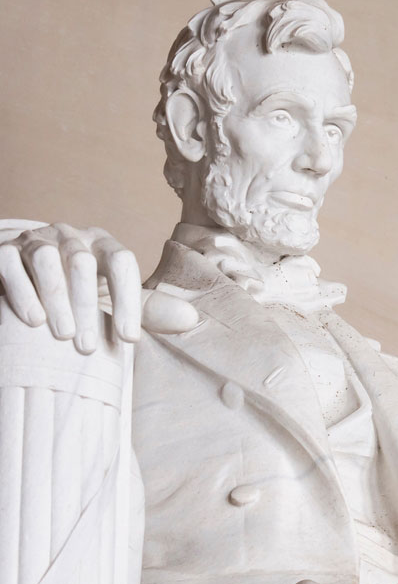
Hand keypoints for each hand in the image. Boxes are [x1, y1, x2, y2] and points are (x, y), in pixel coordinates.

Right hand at [0, 223, 197, 352]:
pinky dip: (22, 291)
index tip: (129, 338)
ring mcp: (36, 240)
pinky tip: (32, 320)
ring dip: (57, 298)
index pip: (122, 262)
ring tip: (62, 335)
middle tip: (88, 347)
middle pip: (83, 263)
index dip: (128, 300)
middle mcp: (72, 237)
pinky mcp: (4, 250)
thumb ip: (149, 309)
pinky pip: (10, 263)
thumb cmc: (80, 291)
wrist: (27, 275)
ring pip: (47, 259)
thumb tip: (192, 319)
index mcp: (103, 245)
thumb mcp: (113, 298)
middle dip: (87, 305)